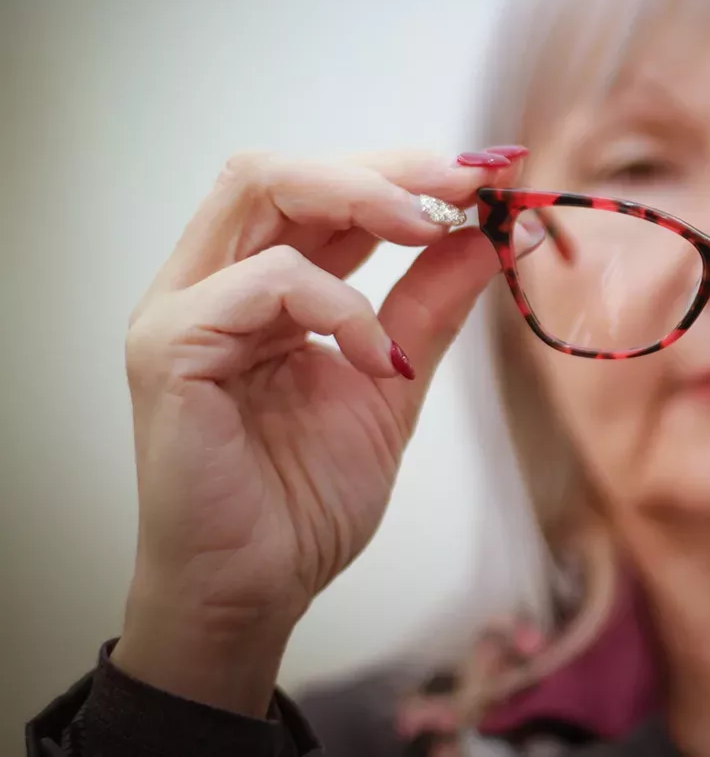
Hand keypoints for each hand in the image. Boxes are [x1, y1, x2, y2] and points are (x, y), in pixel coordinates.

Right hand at [113, 148, 525, 714]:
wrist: (260, 591)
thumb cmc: (307, 496)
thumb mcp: (392, 380)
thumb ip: (430, 304)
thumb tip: (492, 233)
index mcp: (257, 285)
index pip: (321, 191)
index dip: (403, 171)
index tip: (491, 174)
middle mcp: (210, 282)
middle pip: (285, 170)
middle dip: (387, 166)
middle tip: (472, 182)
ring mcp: (182, 310)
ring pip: (259, 188)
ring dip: (362, 198)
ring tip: (434, 234)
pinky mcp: (170, 349)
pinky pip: (262, 282)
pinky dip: (337, 303)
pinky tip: (378, 357)